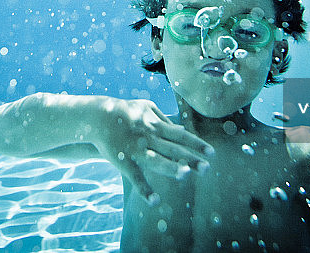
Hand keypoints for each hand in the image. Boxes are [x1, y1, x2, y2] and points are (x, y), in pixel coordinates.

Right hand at [92, 98, 213, 204]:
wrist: (98, 116)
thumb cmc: (125, 112)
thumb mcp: (146, 108)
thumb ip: (164, 119)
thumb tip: (182, 129)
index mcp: (155, 125)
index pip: (180, 136)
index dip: (196, 144)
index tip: (211, 153)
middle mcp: (148, 137)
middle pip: (172, 149)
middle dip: (190, 159)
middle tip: (206, 168)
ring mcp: (136, 149)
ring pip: (156, 160)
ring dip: (170, 168)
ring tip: (185, 175)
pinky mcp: (123, 160)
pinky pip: (135, 176)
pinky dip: (144, 189)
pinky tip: (155, 201)